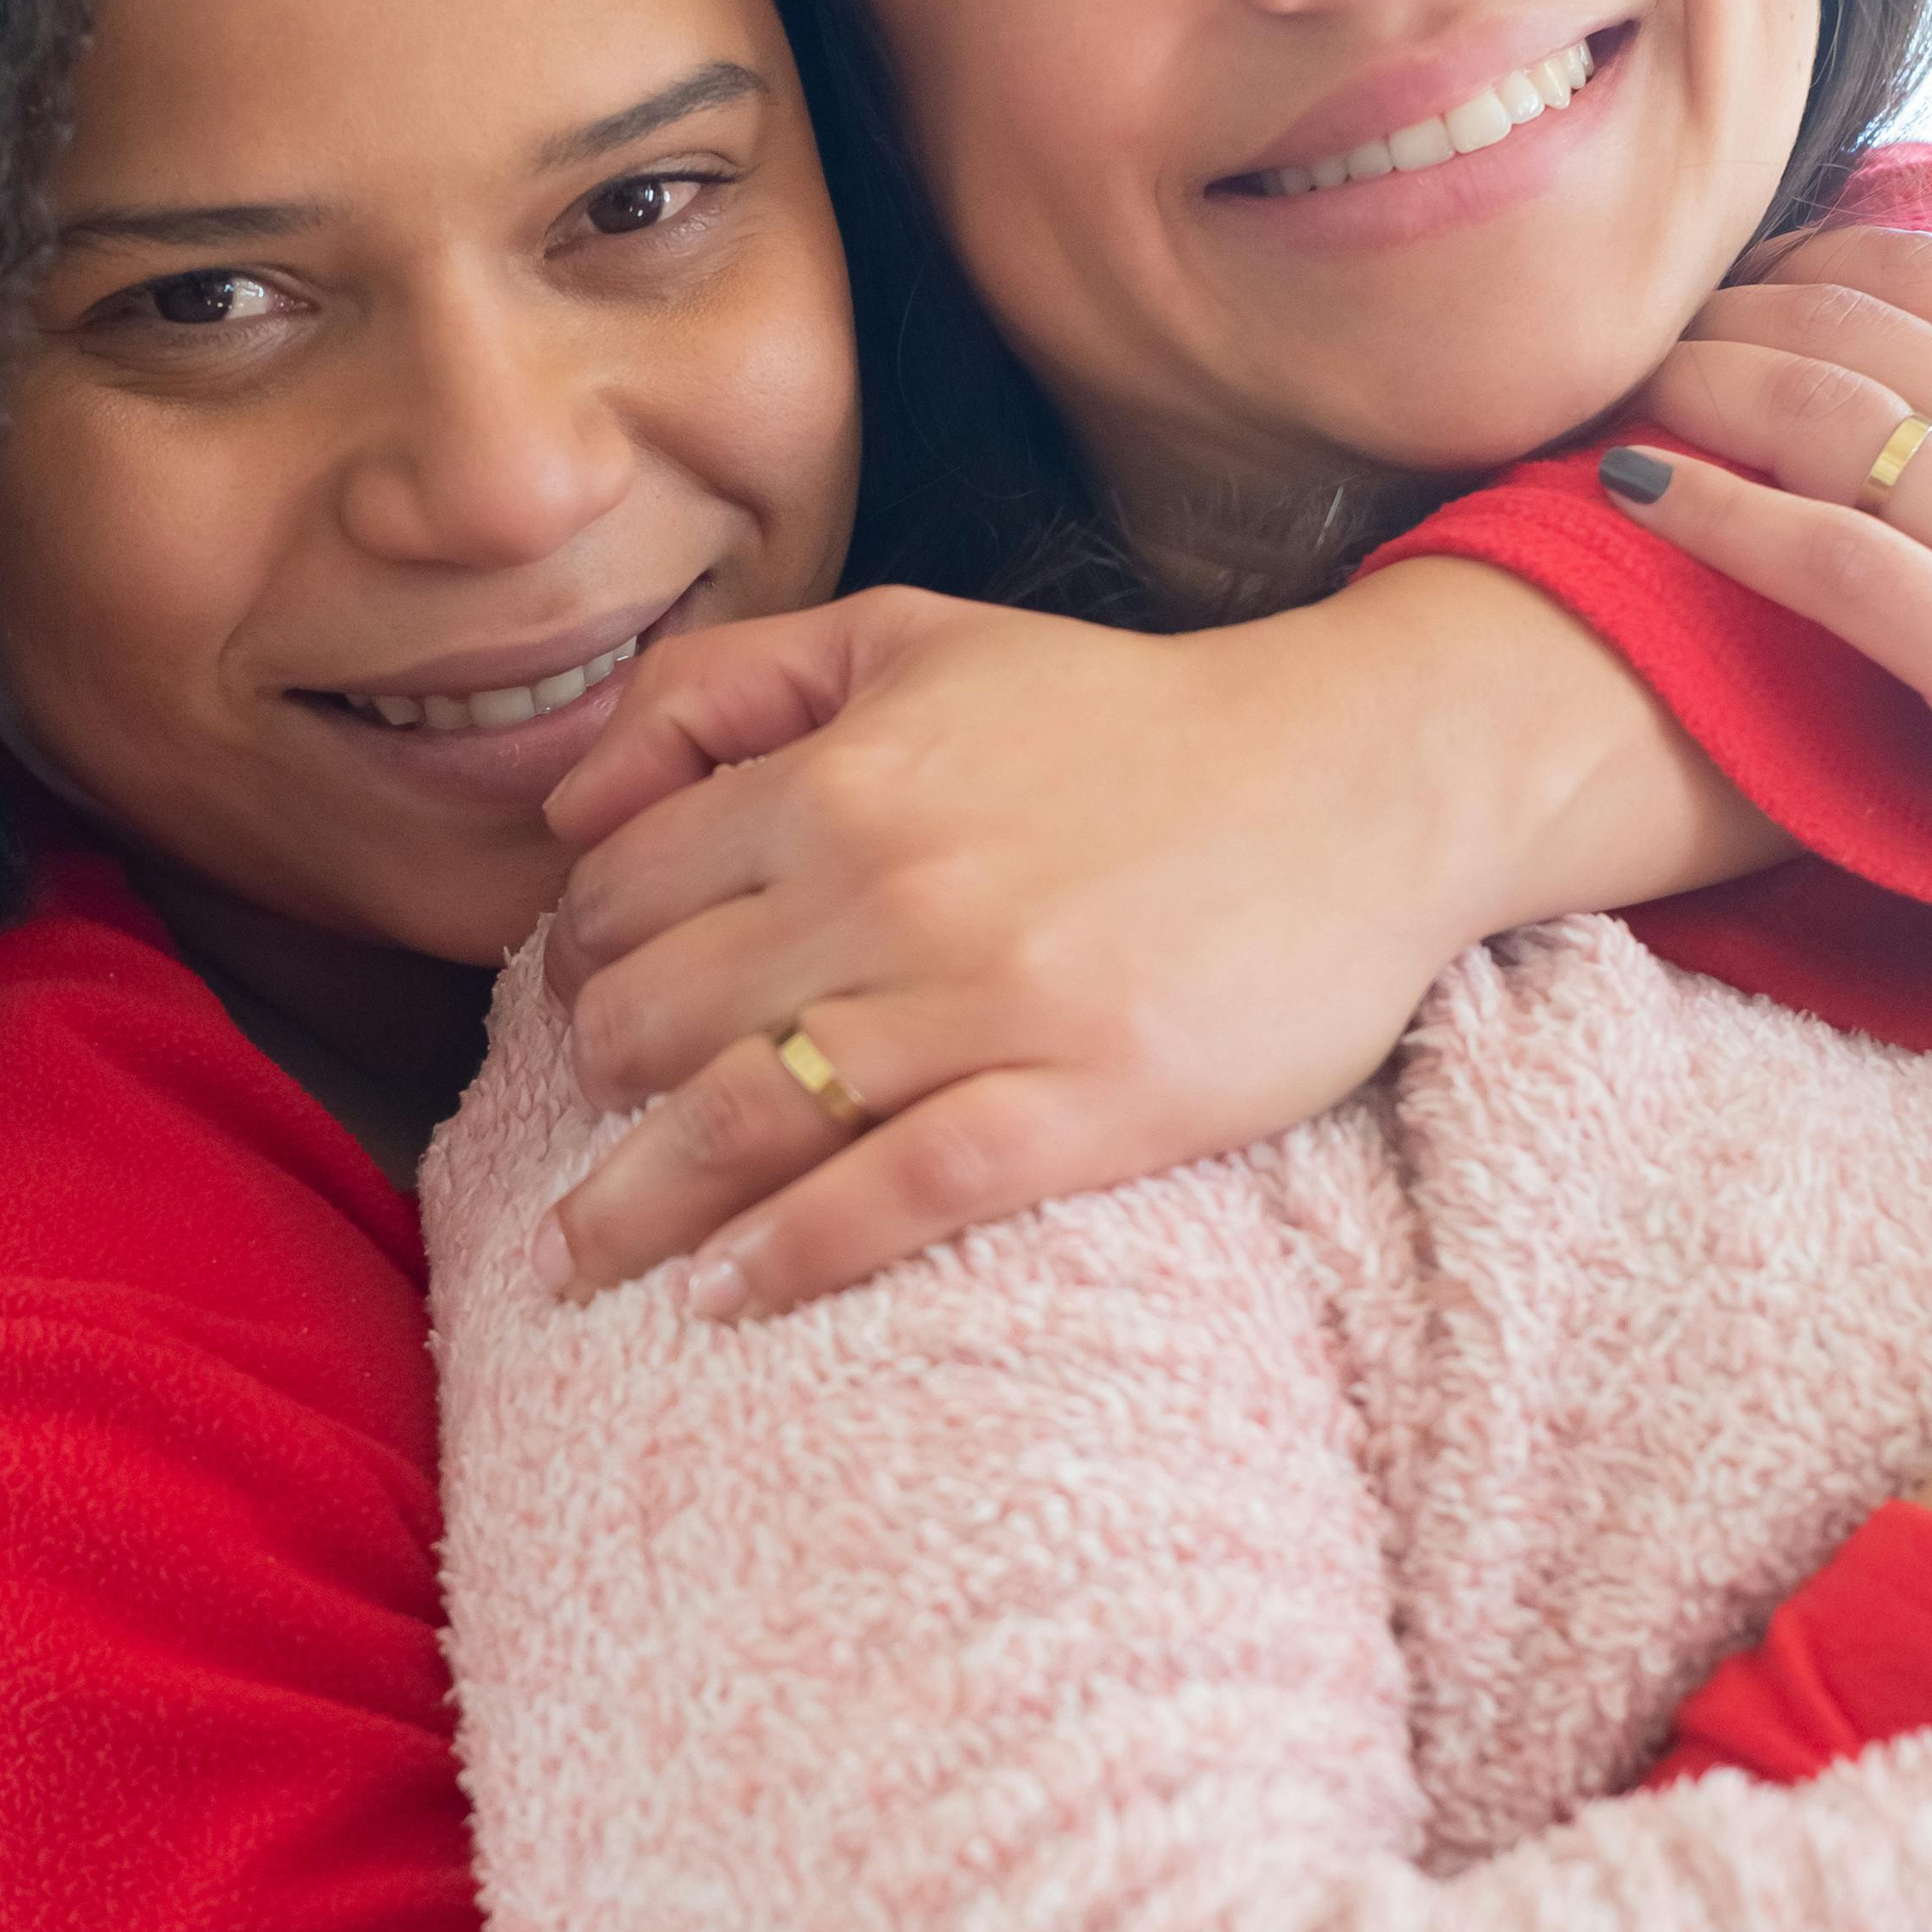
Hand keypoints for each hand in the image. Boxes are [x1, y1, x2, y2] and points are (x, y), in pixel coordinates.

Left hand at [532, 569, 1780, 1311]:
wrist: (1358, 781)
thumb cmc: (1124, 716)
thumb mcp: (916, 635)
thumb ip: (732, 682)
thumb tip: (573, 800)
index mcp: (838, 774)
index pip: (623, 890)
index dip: (579, 957)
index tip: (584, 1005)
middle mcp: (886, 884)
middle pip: (651, 1017)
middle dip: (593, 1082)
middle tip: (592, 1123)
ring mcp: (982, 1001)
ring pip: (740, 1121)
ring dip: (631, 1208)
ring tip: (578, 1259)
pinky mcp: (1077, 1101)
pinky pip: (889, 1195)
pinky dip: (783, 1256)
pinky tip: (718, 1296)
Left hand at [1600, 224, 1931, 1010]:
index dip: (1809, 261)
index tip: (1732, 285)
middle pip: (1857, 324)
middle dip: (1725, 313)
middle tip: (1639, 336)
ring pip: (1824, 414)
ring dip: (1694, 387)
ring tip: (1609, 394)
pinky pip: (1825, 556)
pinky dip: (1710, 510)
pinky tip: (1627, 490)